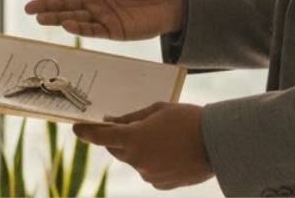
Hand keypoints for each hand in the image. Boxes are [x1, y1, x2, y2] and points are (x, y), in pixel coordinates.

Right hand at [24, 0, 182, 39]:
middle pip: (66, 4)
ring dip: (57, 18)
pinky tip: (66, 25)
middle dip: (47, 6)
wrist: (173, 0)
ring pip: (74, 18)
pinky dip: (78, 29)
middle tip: (30, 9)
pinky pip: (92, 30)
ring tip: (40, 19)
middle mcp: (96, 0)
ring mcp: (103, 16)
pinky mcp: (112, 31)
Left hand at [73, 102, 212, 189]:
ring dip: (137, 148)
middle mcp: (137, 160)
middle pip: (116, 149)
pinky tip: (168, 151)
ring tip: (160, 136)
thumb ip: (132, 118)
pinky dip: (151, 160)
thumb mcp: (157, 110)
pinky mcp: (161, 183)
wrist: (216, 143)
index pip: (101, 137)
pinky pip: (148, 170)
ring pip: (133, 159)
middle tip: (126, 125)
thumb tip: (113, 122)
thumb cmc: (187, 119)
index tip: (77, 128)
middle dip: (117, 137)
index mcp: (134, 139)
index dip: (86, 132)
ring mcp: (149, 174)